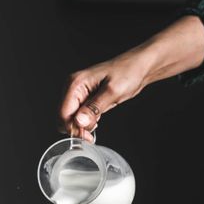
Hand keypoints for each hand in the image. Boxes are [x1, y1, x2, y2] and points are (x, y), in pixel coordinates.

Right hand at [58, 15, 203, 138]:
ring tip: (98, 122)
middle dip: (77, 128)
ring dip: (83, 126)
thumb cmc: (128, 72)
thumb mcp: (112, 92)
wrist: (140, 66)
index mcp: (76, 83)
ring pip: (72, 118)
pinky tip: (98, 118)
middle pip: (64, 116)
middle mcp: (74, 87)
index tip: (86, 136)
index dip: (72, 127)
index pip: (63, 112)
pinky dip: (87, 121)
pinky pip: (80, 115)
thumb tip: (79, 121)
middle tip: (92, 133)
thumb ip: (94, 108)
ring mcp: (80, 93)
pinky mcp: (87, 98)